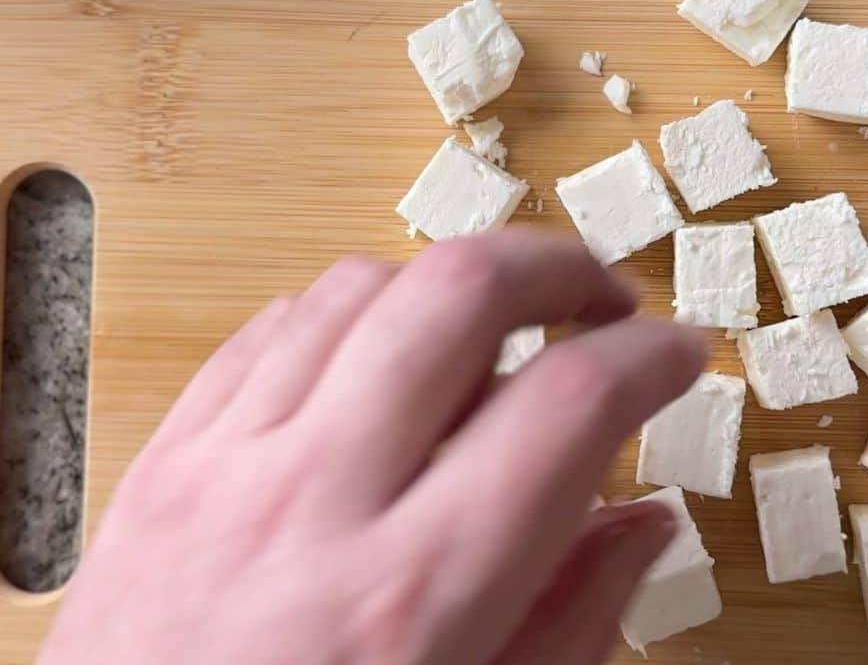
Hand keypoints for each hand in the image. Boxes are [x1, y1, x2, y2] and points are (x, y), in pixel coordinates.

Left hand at [37, 230, 706, 664]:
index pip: (570, 406)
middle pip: (459, 295)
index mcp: (417, 595)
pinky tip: (387, 355)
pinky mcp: (171, 455)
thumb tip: (646, 521)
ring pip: (362, 287)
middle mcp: (320, 503)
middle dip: (556, 265)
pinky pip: (273, 325)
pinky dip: (354, 314)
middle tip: (597, 295)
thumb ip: (574, 620)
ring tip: (495, 329)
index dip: (652, 356)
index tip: (679, 353)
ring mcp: (230, 466)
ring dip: (453, 284)